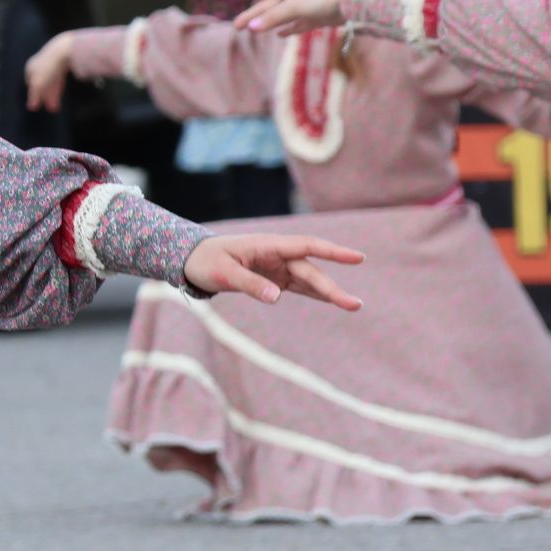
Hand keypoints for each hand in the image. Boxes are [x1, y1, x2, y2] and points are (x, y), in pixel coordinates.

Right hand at [24, 32, 74, 112]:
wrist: (66, 48)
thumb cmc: (49, 66)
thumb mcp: (39, 83)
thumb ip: (34, 95)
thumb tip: (31, 107)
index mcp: (30, 67)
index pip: (31, 85)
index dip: (34, 96)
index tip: (39, 106)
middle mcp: (38, 63)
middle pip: (41, 83)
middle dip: (45, 96)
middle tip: (51, 108)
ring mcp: (51, 60)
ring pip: (50, 80)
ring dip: (53, 93)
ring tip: (57, 105)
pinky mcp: (62, 60)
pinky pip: (59, 75)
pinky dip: (59, 84)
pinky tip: (62, 88)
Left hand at [183, 234, 363, 309]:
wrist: (192, 260)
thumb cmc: (206, 261)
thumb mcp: (224, 273)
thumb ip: (250, 284)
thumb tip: (277, 298)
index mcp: (268, 245)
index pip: (307, 246)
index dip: (333, 252)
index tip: (358, 258)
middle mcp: (277, 254)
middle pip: (311, 270)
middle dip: (332, 287)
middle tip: (355, 305)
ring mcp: (277, 267)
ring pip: (309, 279)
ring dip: (329, 292)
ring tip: (353, 305)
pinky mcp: (274, 279)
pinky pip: (299, 287)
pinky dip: (315, 294)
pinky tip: (333, 302)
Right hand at [232, 0, 345, 34]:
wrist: (352, 2)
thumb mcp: (293, 6)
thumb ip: (273, 17)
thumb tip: (251, 28)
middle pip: (268, 4)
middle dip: (252, 14)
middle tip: (237, 26)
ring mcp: (304, 5)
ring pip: (280, 15)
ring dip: (266, 22)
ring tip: (251, 32)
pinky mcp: (314, 16)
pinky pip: (296, 23)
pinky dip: (287, 28)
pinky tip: (279, 35)